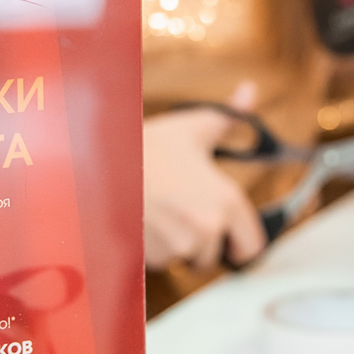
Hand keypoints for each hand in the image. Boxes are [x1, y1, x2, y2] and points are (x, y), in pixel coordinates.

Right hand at [143, 106, 265, 270]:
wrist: (101, 161)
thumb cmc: (148, 145)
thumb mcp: (192, 127)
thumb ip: (230, 116)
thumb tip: (250, 91)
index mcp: (227, 200)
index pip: (251, 248)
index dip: (239, 240)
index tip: (228, 235)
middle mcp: (208, 227)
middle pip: (215, 255)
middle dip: (203, 243)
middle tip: (183, 214)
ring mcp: (180, 245)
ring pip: (186, 258)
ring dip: (177, 245)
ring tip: (161, 212)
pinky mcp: (153, 257)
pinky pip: (161, 261)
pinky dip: (154, 249)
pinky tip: (145, 221)